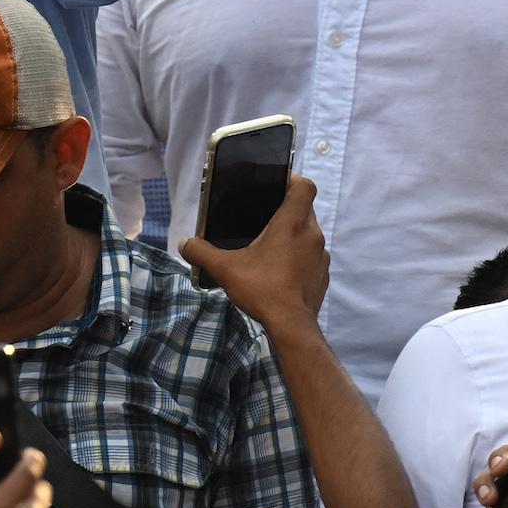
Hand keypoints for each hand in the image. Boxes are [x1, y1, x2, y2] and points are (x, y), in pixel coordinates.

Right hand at [179, 175, 328, 338]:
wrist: (291, 326)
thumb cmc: (262, 288)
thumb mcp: (225, 269)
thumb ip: (201, 252)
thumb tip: (184, 243)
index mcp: (292, 223)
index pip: (305, 186)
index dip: (293, 181)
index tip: (277, 187)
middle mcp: (312, 234)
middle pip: (305, 210)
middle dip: (287, 211)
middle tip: (264, 220)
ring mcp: (321, 256)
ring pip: (310, 234)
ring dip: (295, 236)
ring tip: (271, 249)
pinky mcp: (323, 275)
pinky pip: (313, 257)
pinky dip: (300, 259)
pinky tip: (282, 272)